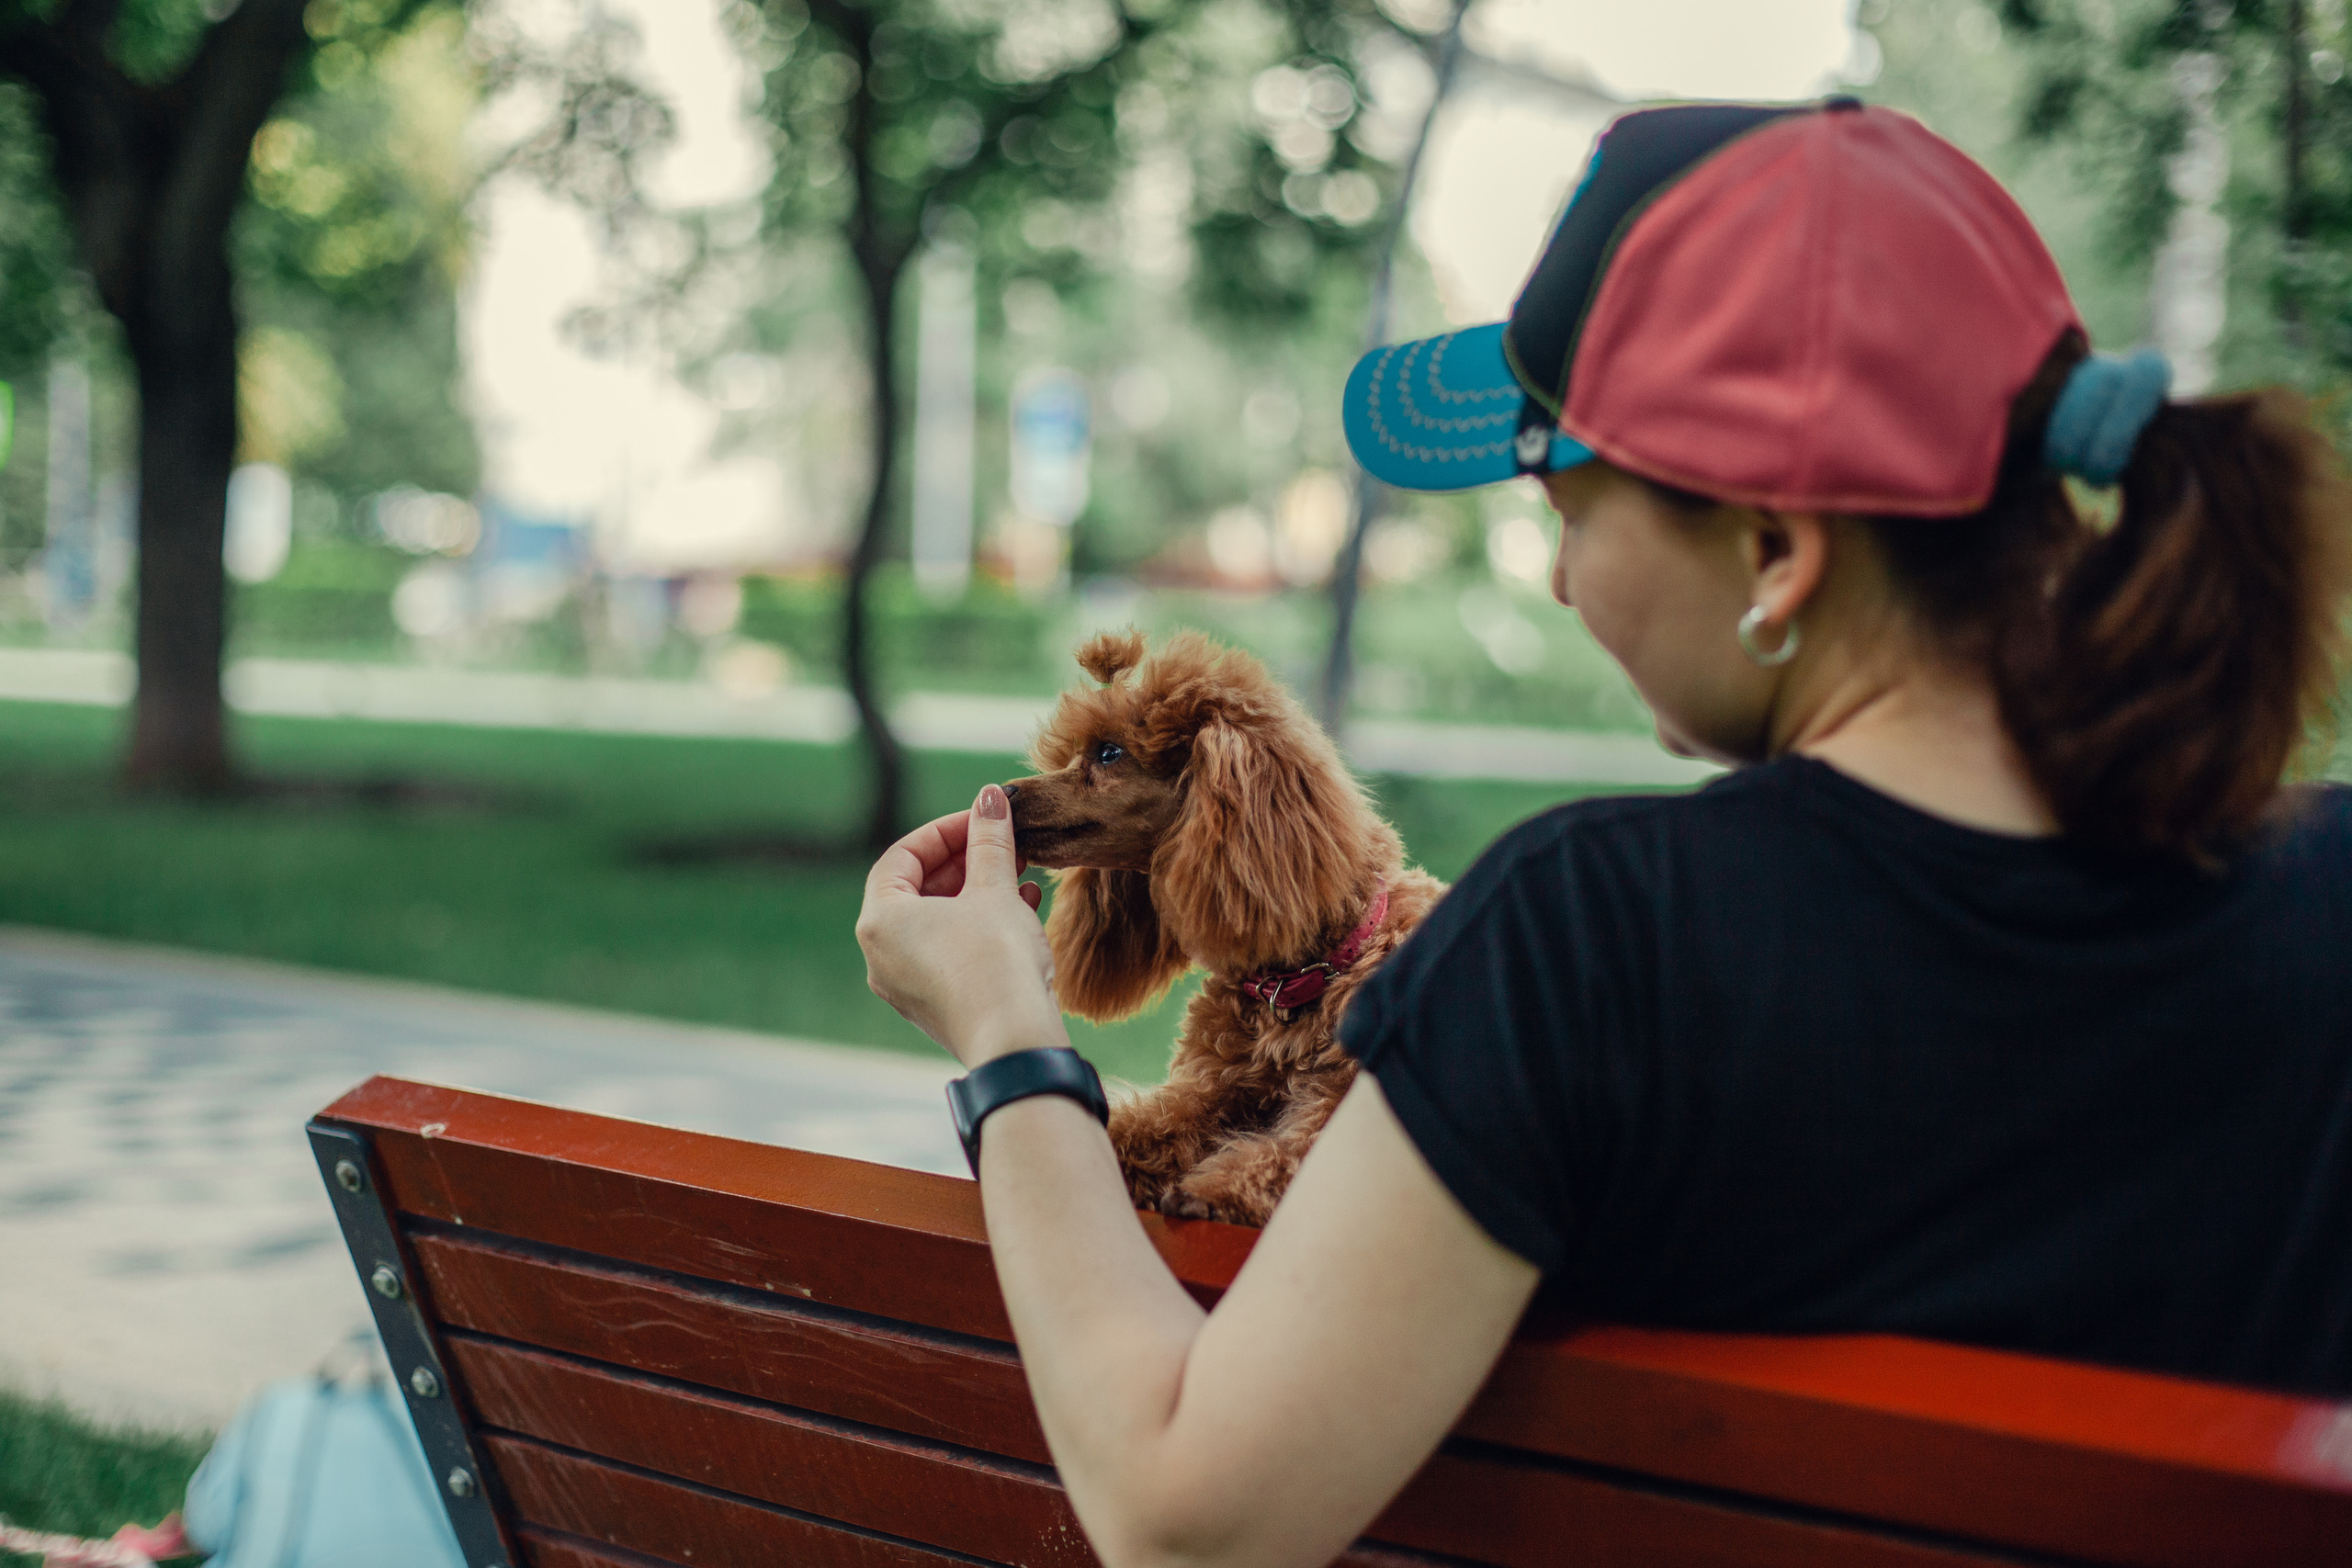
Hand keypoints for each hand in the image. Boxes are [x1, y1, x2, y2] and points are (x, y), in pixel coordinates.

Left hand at [857, 784, 1068, 1069]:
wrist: (1015, 1042)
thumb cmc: (996, 961)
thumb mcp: (994, 890)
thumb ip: (990, 840)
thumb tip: (991, 797)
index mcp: (880, 921)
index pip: (903, 857)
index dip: (946, 830)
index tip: (984, 819)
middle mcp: (881, 955)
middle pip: (918, 889)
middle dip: (966, 861)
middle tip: (1005, 843)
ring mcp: (905, 985)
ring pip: (938, 922)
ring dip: (978, 892)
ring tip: (1021, 873)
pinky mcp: (934, 1005)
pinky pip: (949, 951)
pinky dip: (978, 926)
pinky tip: (1022, 910)